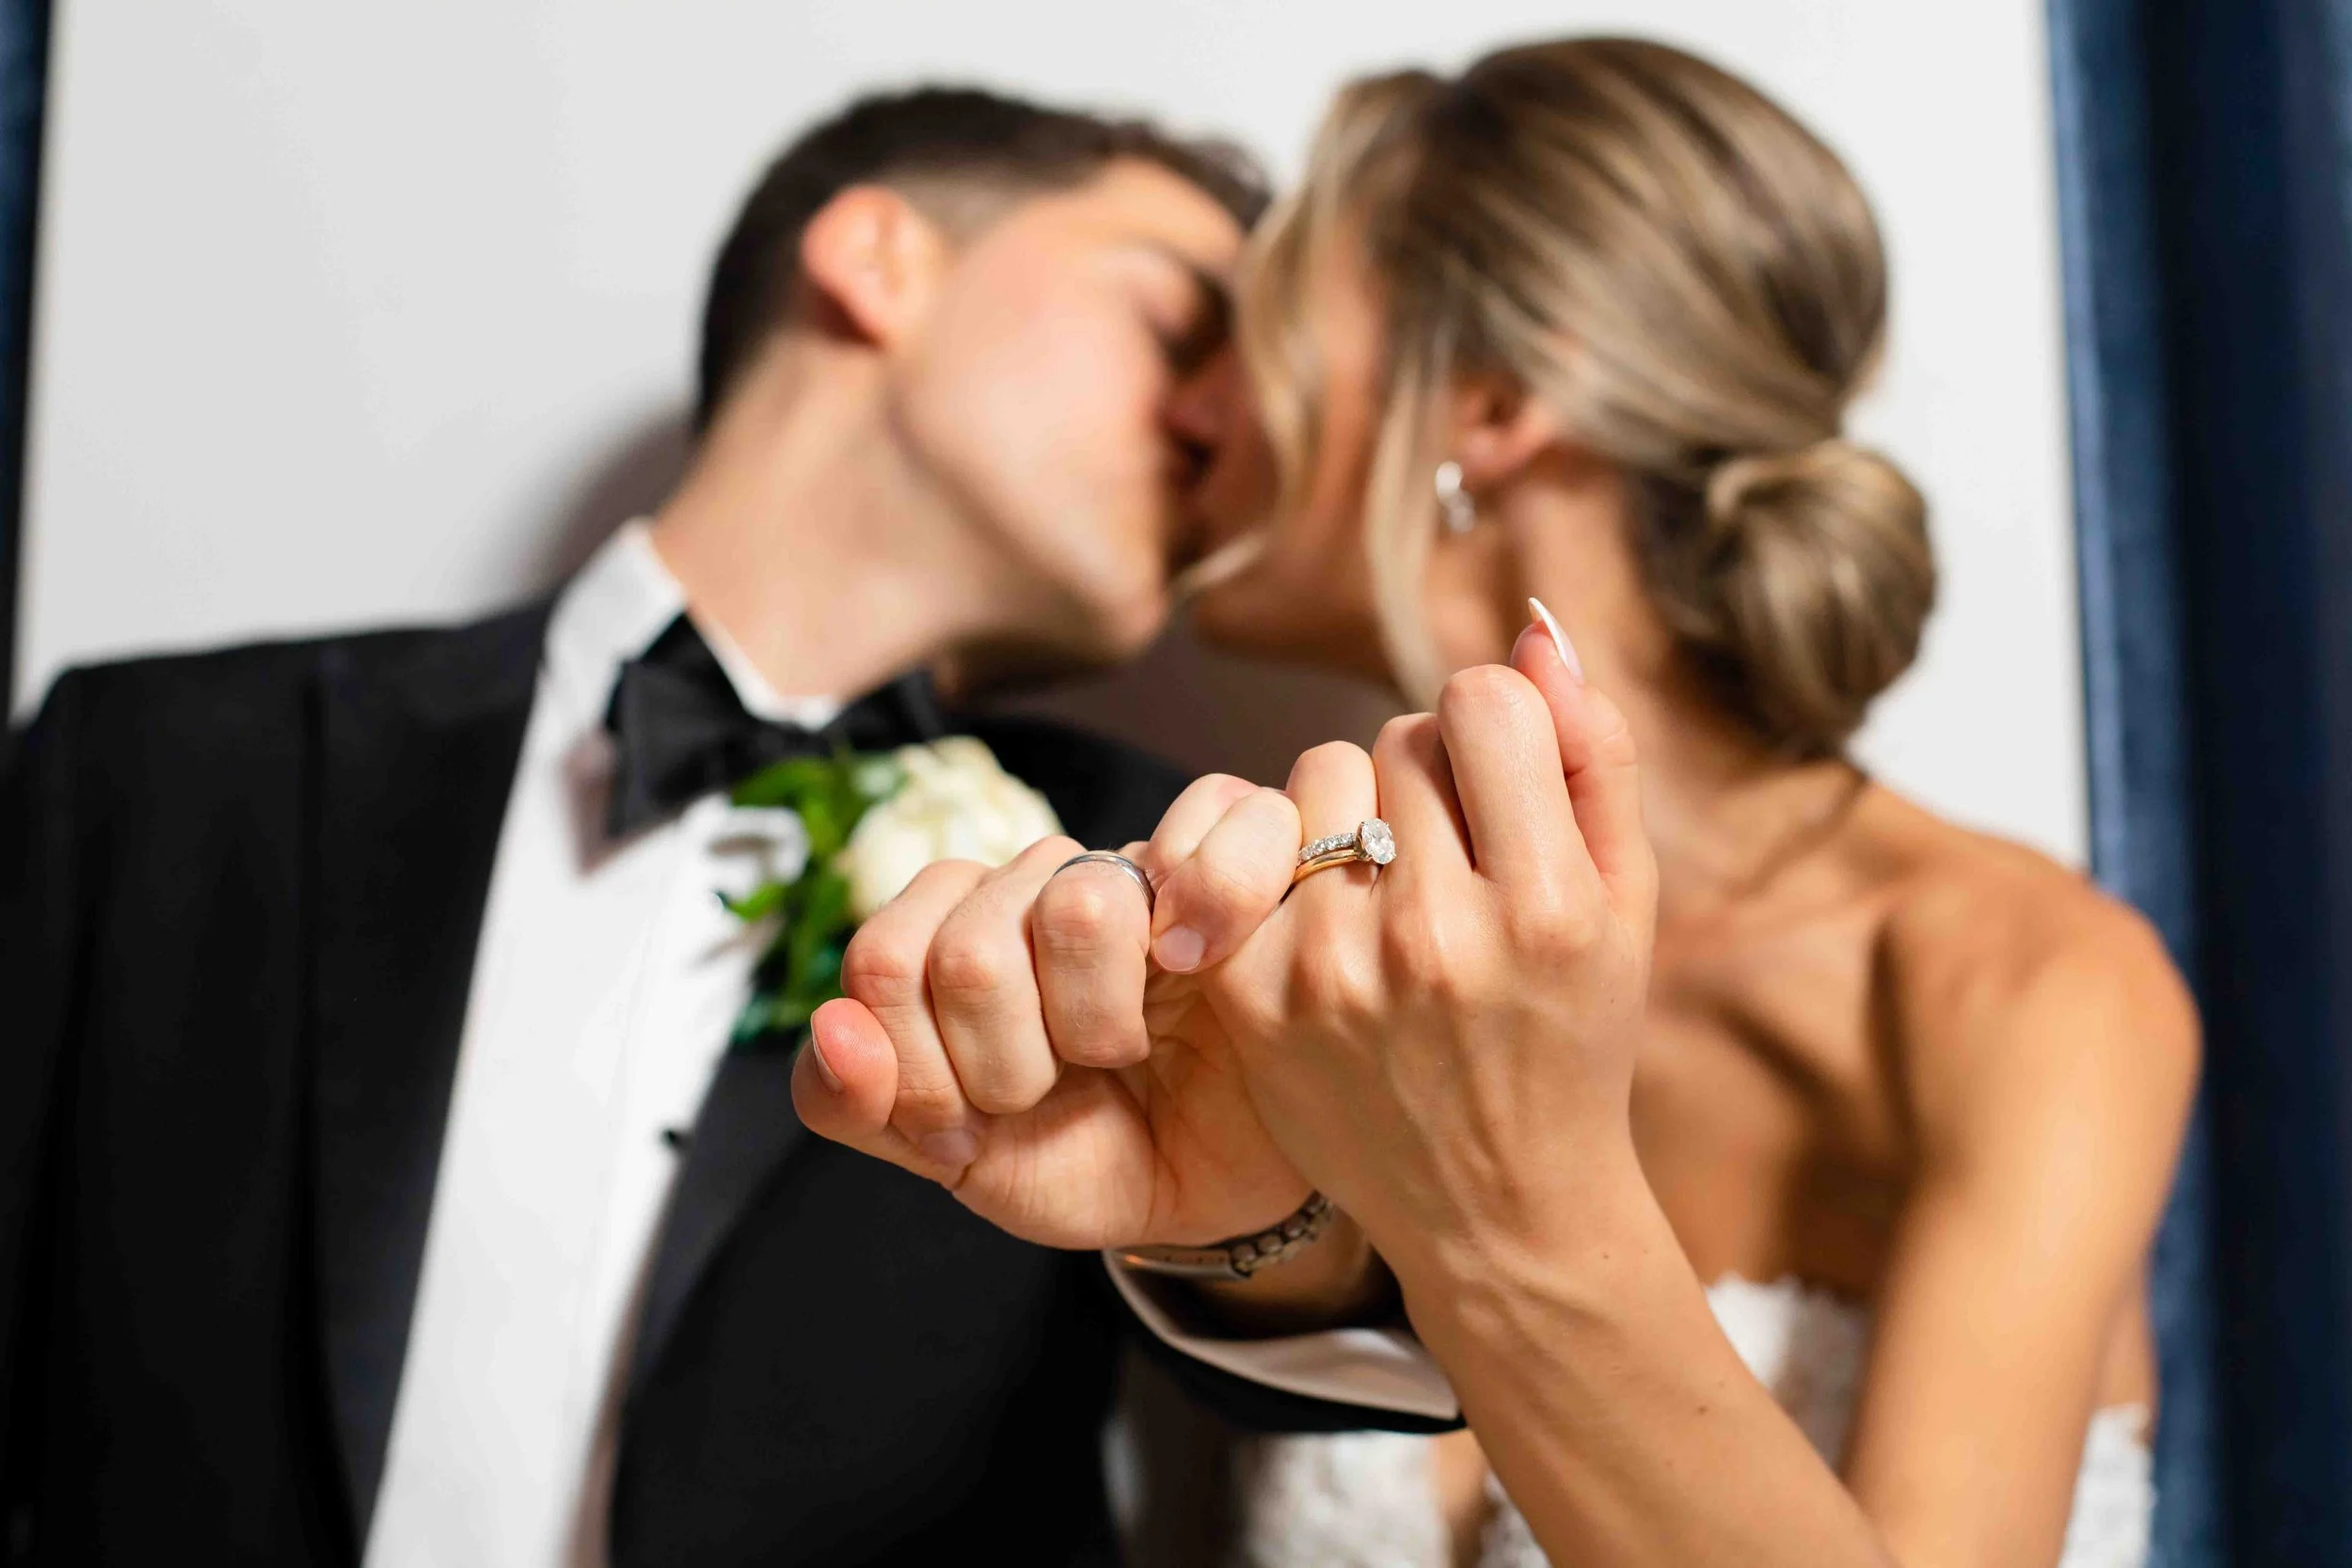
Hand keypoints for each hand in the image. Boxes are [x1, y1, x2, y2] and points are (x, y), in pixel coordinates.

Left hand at [788, 776, 1313, 1252]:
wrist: (1216, 1185)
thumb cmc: (1084, 1158)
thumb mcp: (956, 1160)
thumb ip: (857, 1104)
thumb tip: (834, 1027)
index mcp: (942, 935)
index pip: (882, 962)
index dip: (921, 1072)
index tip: (970, 1127)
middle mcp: (1022, 885)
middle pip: (969, 950)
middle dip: (1007, 1068)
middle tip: (1051, 1094)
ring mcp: (1119, 866)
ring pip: (1077, 907)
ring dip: (1101, 1023)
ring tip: (1122, 1053)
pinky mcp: (1222, 857)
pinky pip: (1210, 822)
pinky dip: (1213, 912)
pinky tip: (1200, 970)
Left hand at [1189, 617, 1658, 1284]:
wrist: (1495, 1205)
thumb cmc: (1570, 1034)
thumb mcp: (1628, 903)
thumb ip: (1595, 753)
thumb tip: (1533, 627)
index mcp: (1549, 908)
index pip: (1481, 701)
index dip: (1491, 724)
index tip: (1498, 784)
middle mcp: (1438, 938)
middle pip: (1392, 736)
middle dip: (1422, 775)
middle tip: (1447, 857)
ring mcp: (1334, 972)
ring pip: (1312, 781)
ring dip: (1348, 813)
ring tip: (1388, 893)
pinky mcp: (1254, 997)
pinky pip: (1249, 851)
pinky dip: (1284, 871)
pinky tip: (1328, 928)